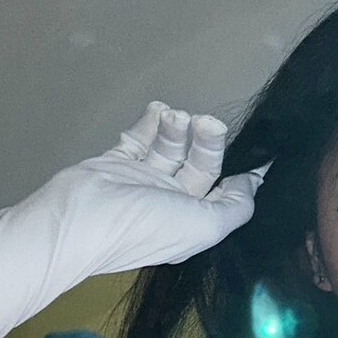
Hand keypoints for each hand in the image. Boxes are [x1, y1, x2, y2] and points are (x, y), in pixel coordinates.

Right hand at [46, 101, 269, 273]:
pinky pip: (139, 138)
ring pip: (171, 147)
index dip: (242, 173)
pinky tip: (159, 110)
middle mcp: (170, 203)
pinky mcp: (116, 163)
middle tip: (207, 122)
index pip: (225, 194)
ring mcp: (142, 182)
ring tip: (176, 117)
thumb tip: (253, 183)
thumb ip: (236, 206)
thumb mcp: (205, 226)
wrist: (79, 218)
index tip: (259, 148)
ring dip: (179, 128)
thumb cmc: (143, 226)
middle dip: (207, 141)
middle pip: (200, 165)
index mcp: (192, 224)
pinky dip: (151, 123)